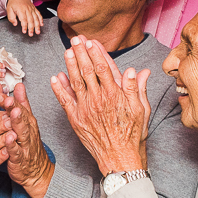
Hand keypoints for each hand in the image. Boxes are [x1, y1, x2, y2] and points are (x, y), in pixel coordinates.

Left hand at [3, 84, 53, 197]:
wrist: (36, 171)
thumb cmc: (29, 145)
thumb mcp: (26, 122)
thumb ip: (22, 103)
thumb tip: (19, 85)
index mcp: (28, 121)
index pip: (19, 107)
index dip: (11, 99)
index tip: (1, 91)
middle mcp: (28, 131)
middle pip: (21, 117)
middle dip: (14, 107)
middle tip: (7, 98)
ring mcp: (25, 145)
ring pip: (21, 132)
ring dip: (17, 122)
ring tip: (12, 113)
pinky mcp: (21, 158)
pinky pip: (17, 151)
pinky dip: (13, 145)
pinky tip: (8, 138)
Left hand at [6, 0, 42, 35]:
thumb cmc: (13, 3)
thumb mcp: (9, 9)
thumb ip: (11, 17)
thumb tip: (15, 24)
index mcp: (21, 9)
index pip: (23, 19)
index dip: (24, 26)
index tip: (24, 31)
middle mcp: (27, 9)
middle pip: (31, 20)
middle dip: (31, 28)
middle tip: (31, 34)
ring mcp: (32, 9)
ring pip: (36, 18)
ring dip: (37, 26)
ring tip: (38, 32)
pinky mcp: (34, 8)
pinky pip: (39, 14)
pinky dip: (41, 19)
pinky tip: (41, 25)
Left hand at [51, 36, 151, 174]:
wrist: (119, 158)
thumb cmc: (133, 135)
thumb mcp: (141, 110)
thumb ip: (136, 89)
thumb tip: (136, 70)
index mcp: (115, 95)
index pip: (104, 68)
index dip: (97, 53)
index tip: (92, 42)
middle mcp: (99, 100)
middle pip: (88, 71)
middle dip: (81, 53)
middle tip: (76, 39)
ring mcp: (86, 109)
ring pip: (75, 82)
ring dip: (70, 65)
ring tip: (67, 51)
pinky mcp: (76, 120)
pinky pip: (65, 101)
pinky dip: (59, 89)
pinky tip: (55, 77)